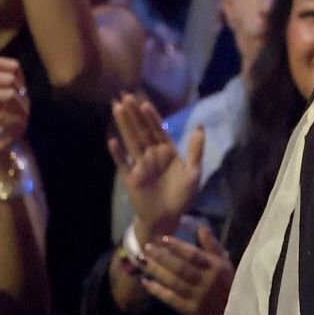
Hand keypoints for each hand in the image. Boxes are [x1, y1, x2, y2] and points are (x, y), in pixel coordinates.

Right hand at [107, 92, 202, 237]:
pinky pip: (123, 164)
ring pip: (131, 142)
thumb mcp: (194, 173)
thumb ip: (195, 150)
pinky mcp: (132, 179)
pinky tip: (112, 140)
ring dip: (124, 126)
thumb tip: (200, 126)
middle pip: (141, 131)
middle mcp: (152, 155)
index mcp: (168, 152)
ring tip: (116, 108)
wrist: (168, 218)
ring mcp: (140, 165)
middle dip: (134, 114)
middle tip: (125, 96)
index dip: (151, 116)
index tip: (144, 101)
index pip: (158, 129)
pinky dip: (118, 153)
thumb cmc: (182, 196)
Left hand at [137, 226, 233, 314]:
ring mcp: (197, 296)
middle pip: (180, 267)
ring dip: (157, 271)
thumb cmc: (228, 284)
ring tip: (143, 261)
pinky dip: (157, 290)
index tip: (164, 239)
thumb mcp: (225, 263)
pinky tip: (146, 282)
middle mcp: (205, 281)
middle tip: (147, 248)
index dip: (178, 246)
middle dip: (162, 257)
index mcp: (215, 268)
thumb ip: (212, 246)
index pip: (194, 255)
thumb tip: (201, 227)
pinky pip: (170, 298)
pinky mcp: (189, 310)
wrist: (233, 313)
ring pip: (173, 281)